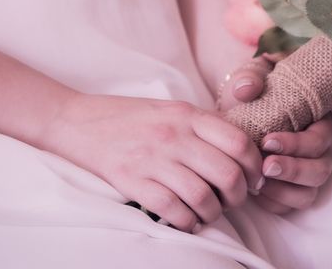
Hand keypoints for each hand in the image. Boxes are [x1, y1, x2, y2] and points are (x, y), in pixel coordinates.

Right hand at [42, 93, 263, 231]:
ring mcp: (152, 159)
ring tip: (209, 213)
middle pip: (227, 174)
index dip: (255, 166)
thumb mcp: (171, 109)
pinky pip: (172, 211)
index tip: (254, 178)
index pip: (239, 142)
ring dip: (213, 213)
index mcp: (187, 115)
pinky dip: (186, 222)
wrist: (76, 121)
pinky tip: (186, 221)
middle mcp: (174, 136)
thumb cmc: (128, 116)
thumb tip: (240, 148)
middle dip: (239, 196)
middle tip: (234, 200)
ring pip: (203, 197)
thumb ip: (203, 124)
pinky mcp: (131, 182)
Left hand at [220, 56, 331, 213]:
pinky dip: (275, 203)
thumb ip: (251, 76)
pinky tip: (254, 192)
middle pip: (321, 170)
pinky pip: (292, 206)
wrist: (241, 107)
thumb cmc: (256, 89)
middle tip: (265, 166)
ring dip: (284, 191)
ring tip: (257, 182)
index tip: (267, 141)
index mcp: (319, 121)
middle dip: (293, 170)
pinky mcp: (293, 189)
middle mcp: (320, 151)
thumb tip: (246, 89)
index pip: (320, 139)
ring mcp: (308, 172)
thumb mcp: (254, 75)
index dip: (297, 144)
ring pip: (309, 192)